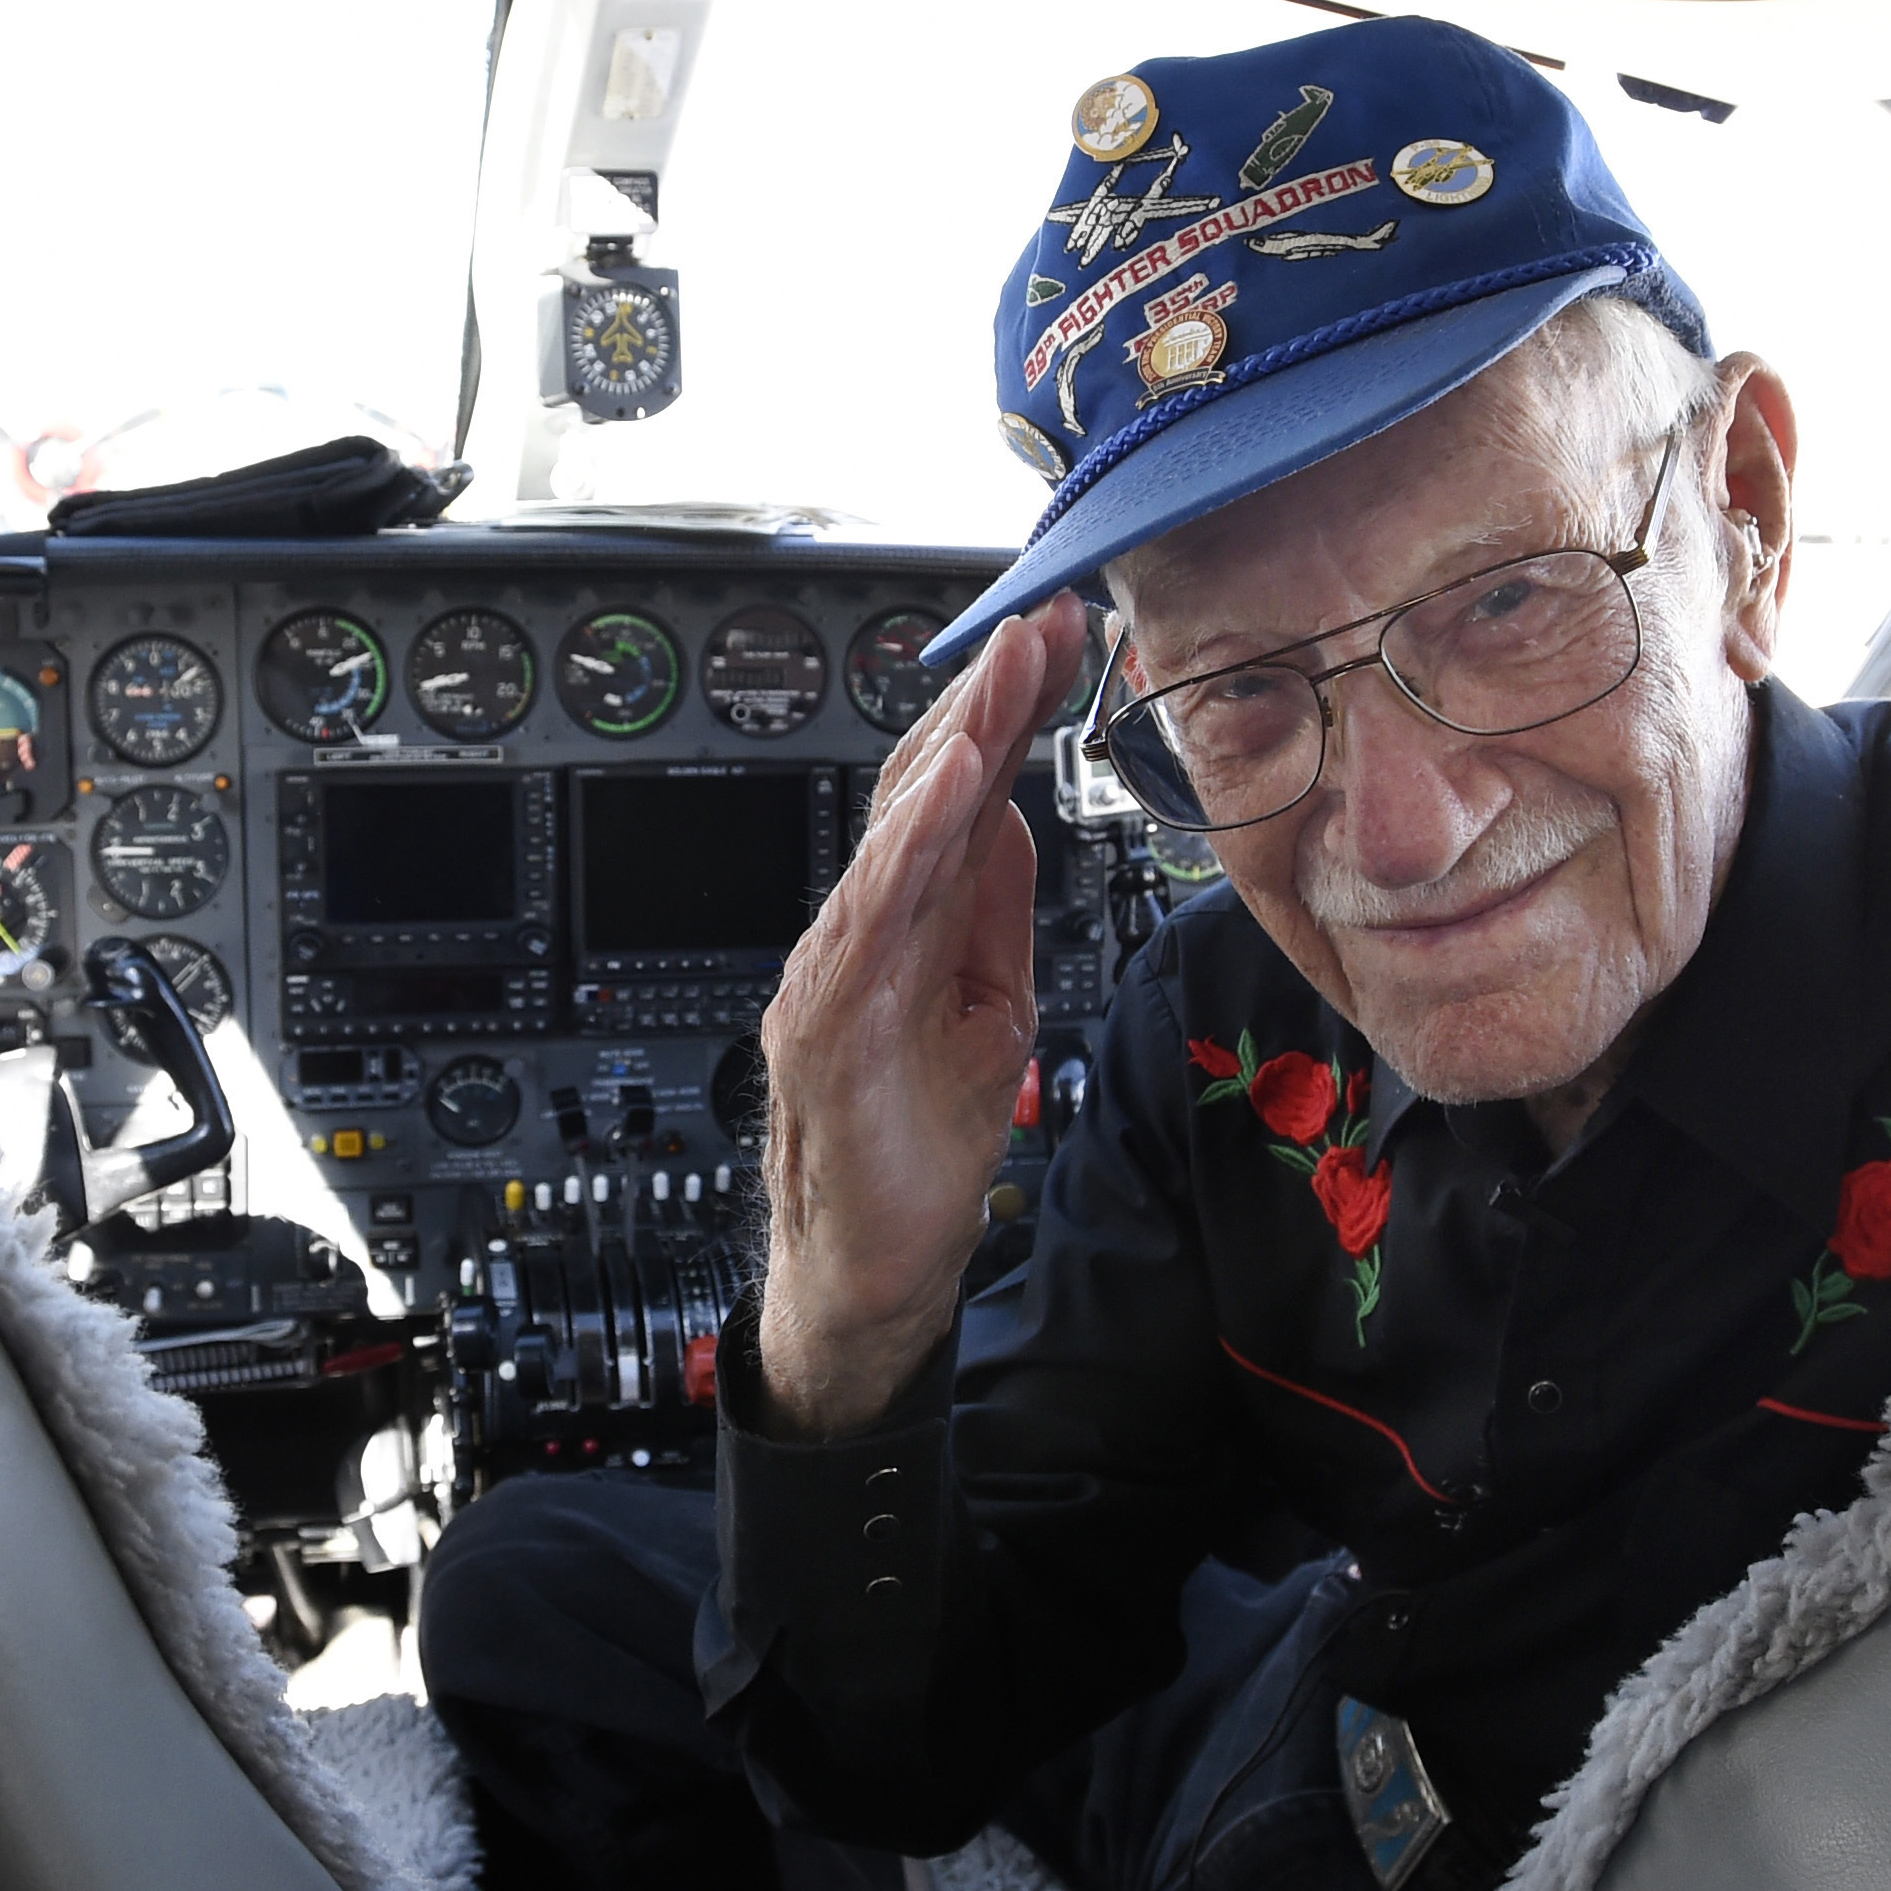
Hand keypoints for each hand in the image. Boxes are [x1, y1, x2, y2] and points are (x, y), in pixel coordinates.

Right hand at [749, 594, 1084, 1437]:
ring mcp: (837, 970)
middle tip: (1043, 624)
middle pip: (927, 793)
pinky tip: (946, 794)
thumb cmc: (918, 1146)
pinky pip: (869, 920)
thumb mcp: (994, 1007)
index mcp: (910, 922)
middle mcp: (864, 930)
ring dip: (952, 751)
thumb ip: (997, 914)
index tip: (1063, 643)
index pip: (961, 797)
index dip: (1010, 716)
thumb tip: (1018, 821)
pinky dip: (906, 850)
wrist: (874, 1266)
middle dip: (988, 703)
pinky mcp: (827, 1024)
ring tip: (1002, 679)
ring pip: (894, 837)